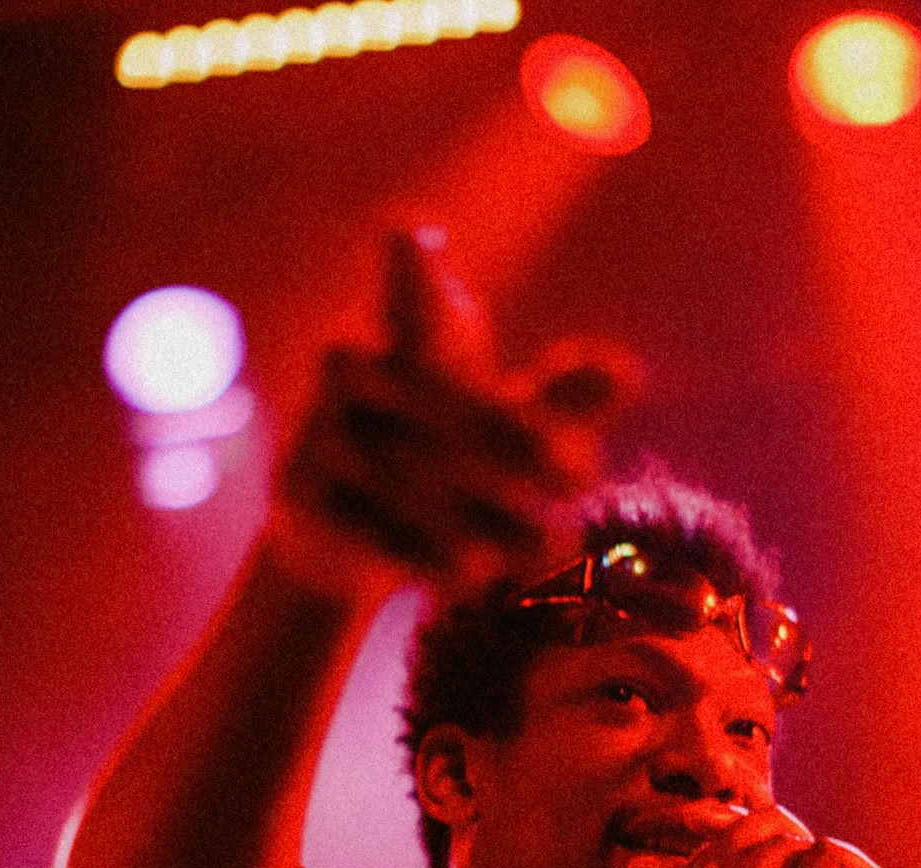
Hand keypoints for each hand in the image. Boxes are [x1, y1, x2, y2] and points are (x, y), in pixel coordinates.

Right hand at [274, 228, 638, 602]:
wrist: (340, 536)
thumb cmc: (443, 451)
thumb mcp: (507, 424)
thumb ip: (560, 399)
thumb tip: (623, 373)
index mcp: (406, 332)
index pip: (408, 292)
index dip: (410, 267)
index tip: (410, 234)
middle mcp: (350, 367)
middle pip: (442, 398)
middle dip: (516, 441)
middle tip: (583, 477)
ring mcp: (316, 428)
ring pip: (408, 472)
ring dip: (484, 514)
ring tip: (553, 545)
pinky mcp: (296, 491)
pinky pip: (367, 526)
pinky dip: (424, 556)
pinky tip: (474, 580)